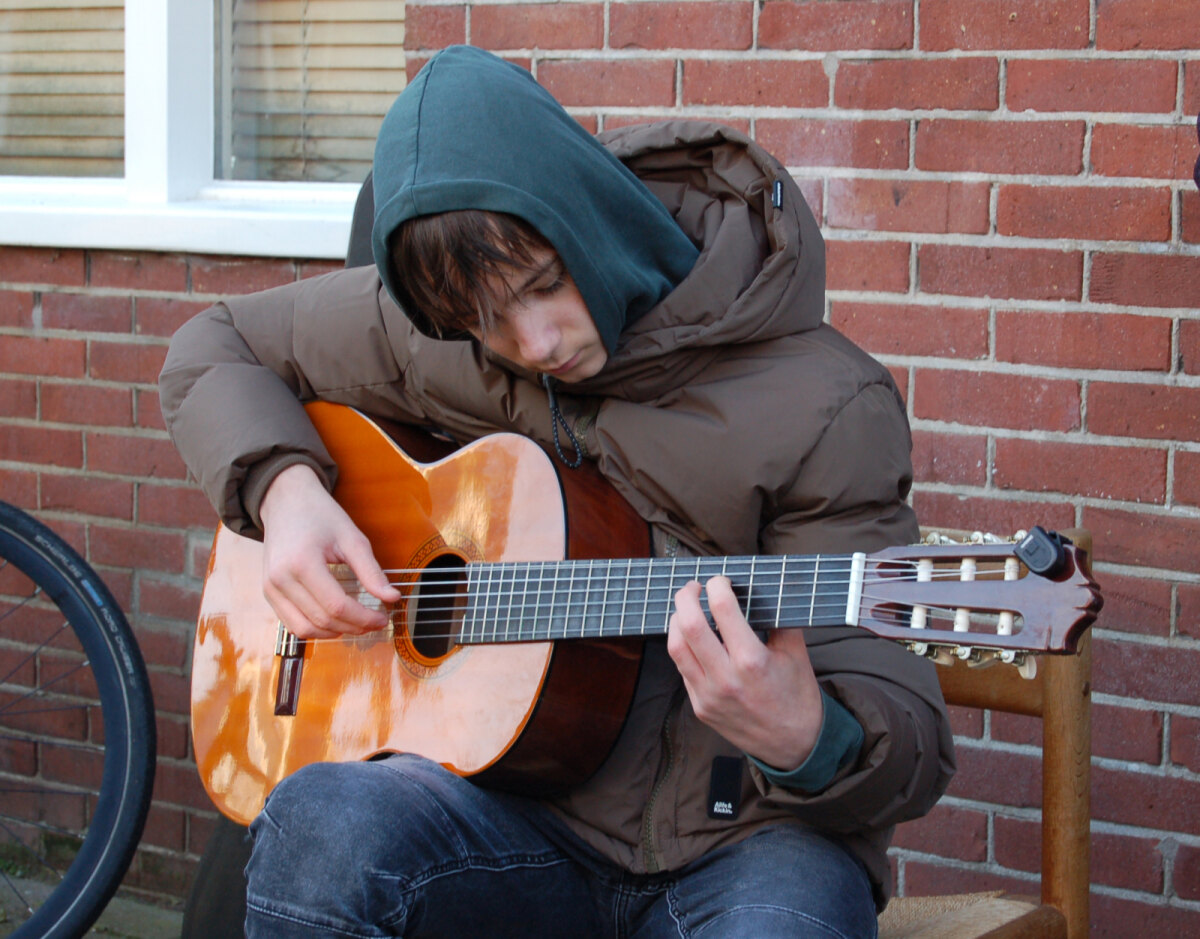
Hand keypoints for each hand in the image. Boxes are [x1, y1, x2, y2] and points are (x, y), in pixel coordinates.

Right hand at [259, 464, 400, 638]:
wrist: (286, 502)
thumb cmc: (320, 515)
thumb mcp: (352, 538)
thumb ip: (371, 571)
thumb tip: (392, 597)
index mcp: (302, 563)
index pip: (337, 606)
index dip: (364, 618)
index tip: (384, 617)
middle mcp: (280, 579)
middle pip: (322, 620)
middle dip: (354, 626)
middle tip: (376, 621)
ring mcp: (270, 588)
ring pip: (305, 629)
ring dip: (334, 633)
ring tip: (357, 624)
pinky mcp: (268, 593)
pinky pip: (291, 624)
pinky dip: (315, 629)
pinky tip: (335, 622)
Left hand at [667, 577, 824, 769]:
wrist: (795, 746)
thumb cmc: (797, 696)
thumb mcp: (796, 653)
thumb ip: (777, 620)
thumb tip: (759, 592)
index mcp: (752, 661)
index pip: (723, 610)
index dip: (718, 586)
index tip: (721, 580)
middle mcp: (725, 679)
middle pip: (688, 626)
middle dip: (686, 597)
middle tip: (693, 586)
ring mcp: (708, 696)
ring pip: (676, 648)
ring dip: (676, 621)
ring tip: (687, 609)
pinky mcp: (700, 707)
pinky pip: (682, 670)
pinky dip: (684, 648)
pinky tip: (694, 639)